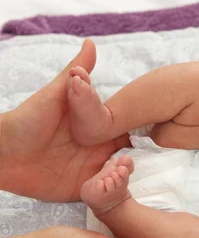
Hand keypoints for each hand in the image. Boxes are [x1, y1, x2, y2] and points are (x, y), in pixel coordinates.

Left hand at [0, 39, 129, 201]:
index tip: (145, 134)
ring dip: (123, 176)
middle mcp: (99, 149)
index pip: (128, 130)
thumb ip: (76, 72)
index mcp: (98, 127)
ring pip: (120, 176)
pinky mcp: (84, 190)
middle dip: (134, 159)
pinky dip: (111, 192)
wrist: (0, 154)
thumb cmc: (25, 121)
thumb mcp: (55, 94)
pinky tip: (107, 186)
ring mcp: (92, 170)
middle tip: (127, 159)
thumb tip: (90, 42)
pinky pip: (106, 195)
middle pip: (129, 155)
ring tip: (115, 172)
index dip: (139, 132)